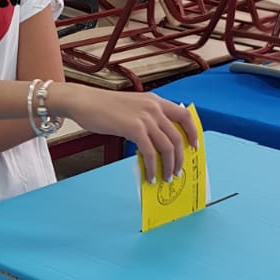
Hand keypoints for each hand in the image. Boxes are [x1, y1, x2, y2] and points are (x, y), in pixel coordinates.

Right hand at [57, 84, 198, 180]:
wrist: (85, 101)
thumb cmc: (104, 106)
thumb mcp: (133, 106)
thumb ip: (147, 118)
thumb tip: (157, 142)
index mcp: (156, 101)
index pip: (185, 115)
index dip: (193, 132)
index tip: (194, 147)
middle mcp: (154, 107)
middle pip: (177, 136)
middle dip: (180, 158)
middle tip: (177, 171)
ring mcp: (145, 117)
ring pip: (167, 147)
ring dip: (168, 166)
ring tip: (166, 178)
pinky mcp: (134, 128)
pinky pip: (150, 153)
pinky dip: (152, 167)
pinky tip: (150, 175)